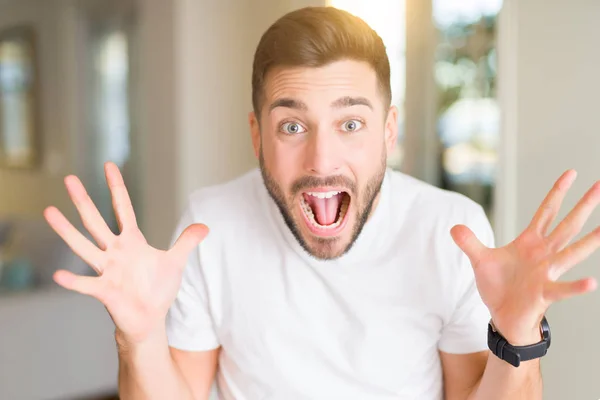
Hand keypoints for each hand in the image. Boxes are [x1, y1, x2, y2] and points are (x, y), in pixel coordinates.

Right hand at [45, 162, 207, 342]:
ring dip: (67, 231)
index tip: (109, 165)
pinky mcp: (104, 291)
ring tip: (49, 211)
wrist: (149, 319)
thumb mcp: (176, 262)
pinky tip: (58, 275)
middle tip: (68, 178)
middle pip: (96, 221)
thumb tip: (205, 226)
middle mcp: (115, 252)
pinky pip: (86, 284)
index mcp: (132, 242)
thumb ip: (187, 242)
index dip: (117, 187)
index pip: (123, 208)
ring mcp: (107, 270)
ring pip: (84, 246)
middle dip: (83, 200)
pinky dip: (73, 281)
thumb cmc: (158, 289)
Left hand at [451, 170, 599, 344]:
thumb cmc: (498, 287)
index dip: (558, 192)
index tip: (571, 173)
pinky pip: (562, 288)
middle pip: (567, 225)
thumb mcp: (479, 260)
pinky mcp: (544, 292)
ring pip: (571, 253)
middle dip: (584, 206)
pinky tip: (592, 282)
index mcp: (530, 242)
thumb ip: (469, 242)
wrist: (502, 316)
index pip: (547, 211)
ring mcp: (546, 272)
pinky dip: (575, 286)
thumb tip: (454, 227)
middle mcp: (544, 254)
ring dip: (590, 241)